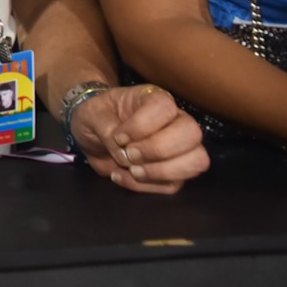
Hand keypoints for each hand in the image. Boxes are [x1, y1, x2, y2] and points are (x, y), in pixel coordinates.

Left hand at [71, 85, 208, 194]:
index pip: (165, 108)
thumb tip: (124, 155)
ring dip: (161, 172)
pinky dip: (147, 186)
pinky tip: (122, 177)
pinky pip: (173, 184)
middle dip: (158, 150)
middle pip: (192, 134)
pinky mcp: (174, 173)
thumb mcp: (90, 113)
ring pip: (196, 161)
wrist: (93, 135)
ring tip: (131, 170)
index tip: (118, 136)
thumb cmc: (95, 116)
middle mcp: (175, 121)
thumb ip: (105, 127)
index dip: (141, 125)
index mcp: (154, 99)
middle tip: (129, 155)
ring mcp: (179, 148)